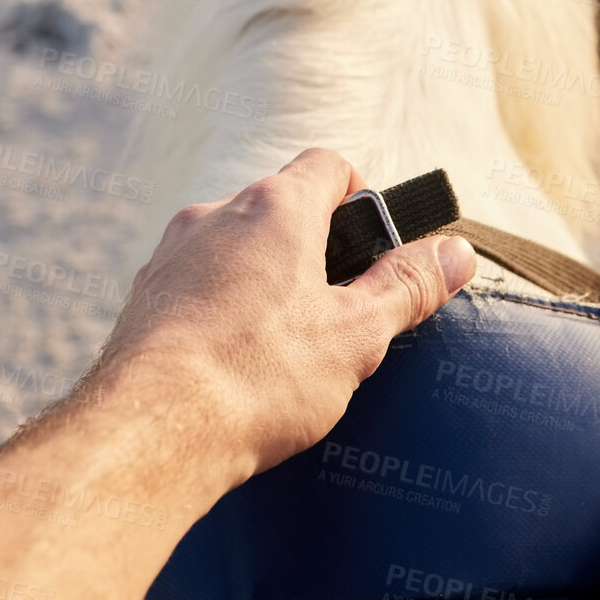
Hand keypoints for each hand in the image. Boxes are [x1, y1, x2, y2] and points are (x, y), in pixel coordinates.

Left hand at [85, 148, 475, 488]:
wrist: (148, 434)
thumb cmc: (257, 379)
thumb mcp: (356, 335)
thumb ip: (407, 287)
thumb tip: (456, 251)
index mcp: (275, 209)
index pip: (329, 166)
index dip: (362, 198)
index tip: (373, 249)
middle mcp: (216, 215)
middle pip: (281, 207)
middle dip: (315, 247)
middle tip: (339, 310)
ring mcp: (172, 253)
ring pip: (234, 246)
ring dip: (264, 278)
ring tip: (284, 346)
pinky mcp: (143, 297)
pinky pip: (196, 283)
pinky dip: (221, 306)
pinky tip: (233, 362)